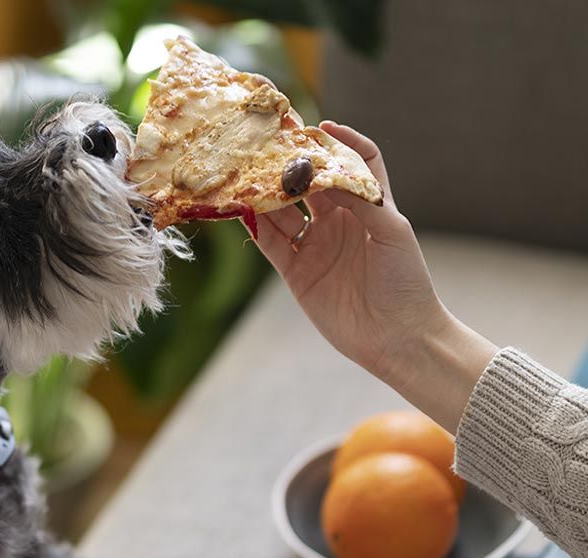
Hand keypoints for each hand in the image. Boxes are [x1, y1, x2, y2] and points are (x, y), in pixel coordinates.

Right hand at [251, 122, 497, 429]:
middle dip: (290, 163)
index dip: (340, 141)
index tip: (320, 127)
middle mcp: (338, 221)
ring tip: (247, 174)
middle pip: (309, 182)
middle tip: (267, 143)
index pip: (353, 162)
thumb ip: (362, 200)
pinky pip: (270, 243)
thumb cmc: (406, 281)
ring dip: (266, 194)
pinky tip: (243, 211)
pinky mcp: (296, 272)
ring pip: (283, 211)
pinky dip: (255, 228)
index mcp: (367, 205)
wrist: (398, 337)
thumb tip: (326, 174)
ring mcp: (314, 245)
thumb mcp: (392, 233)